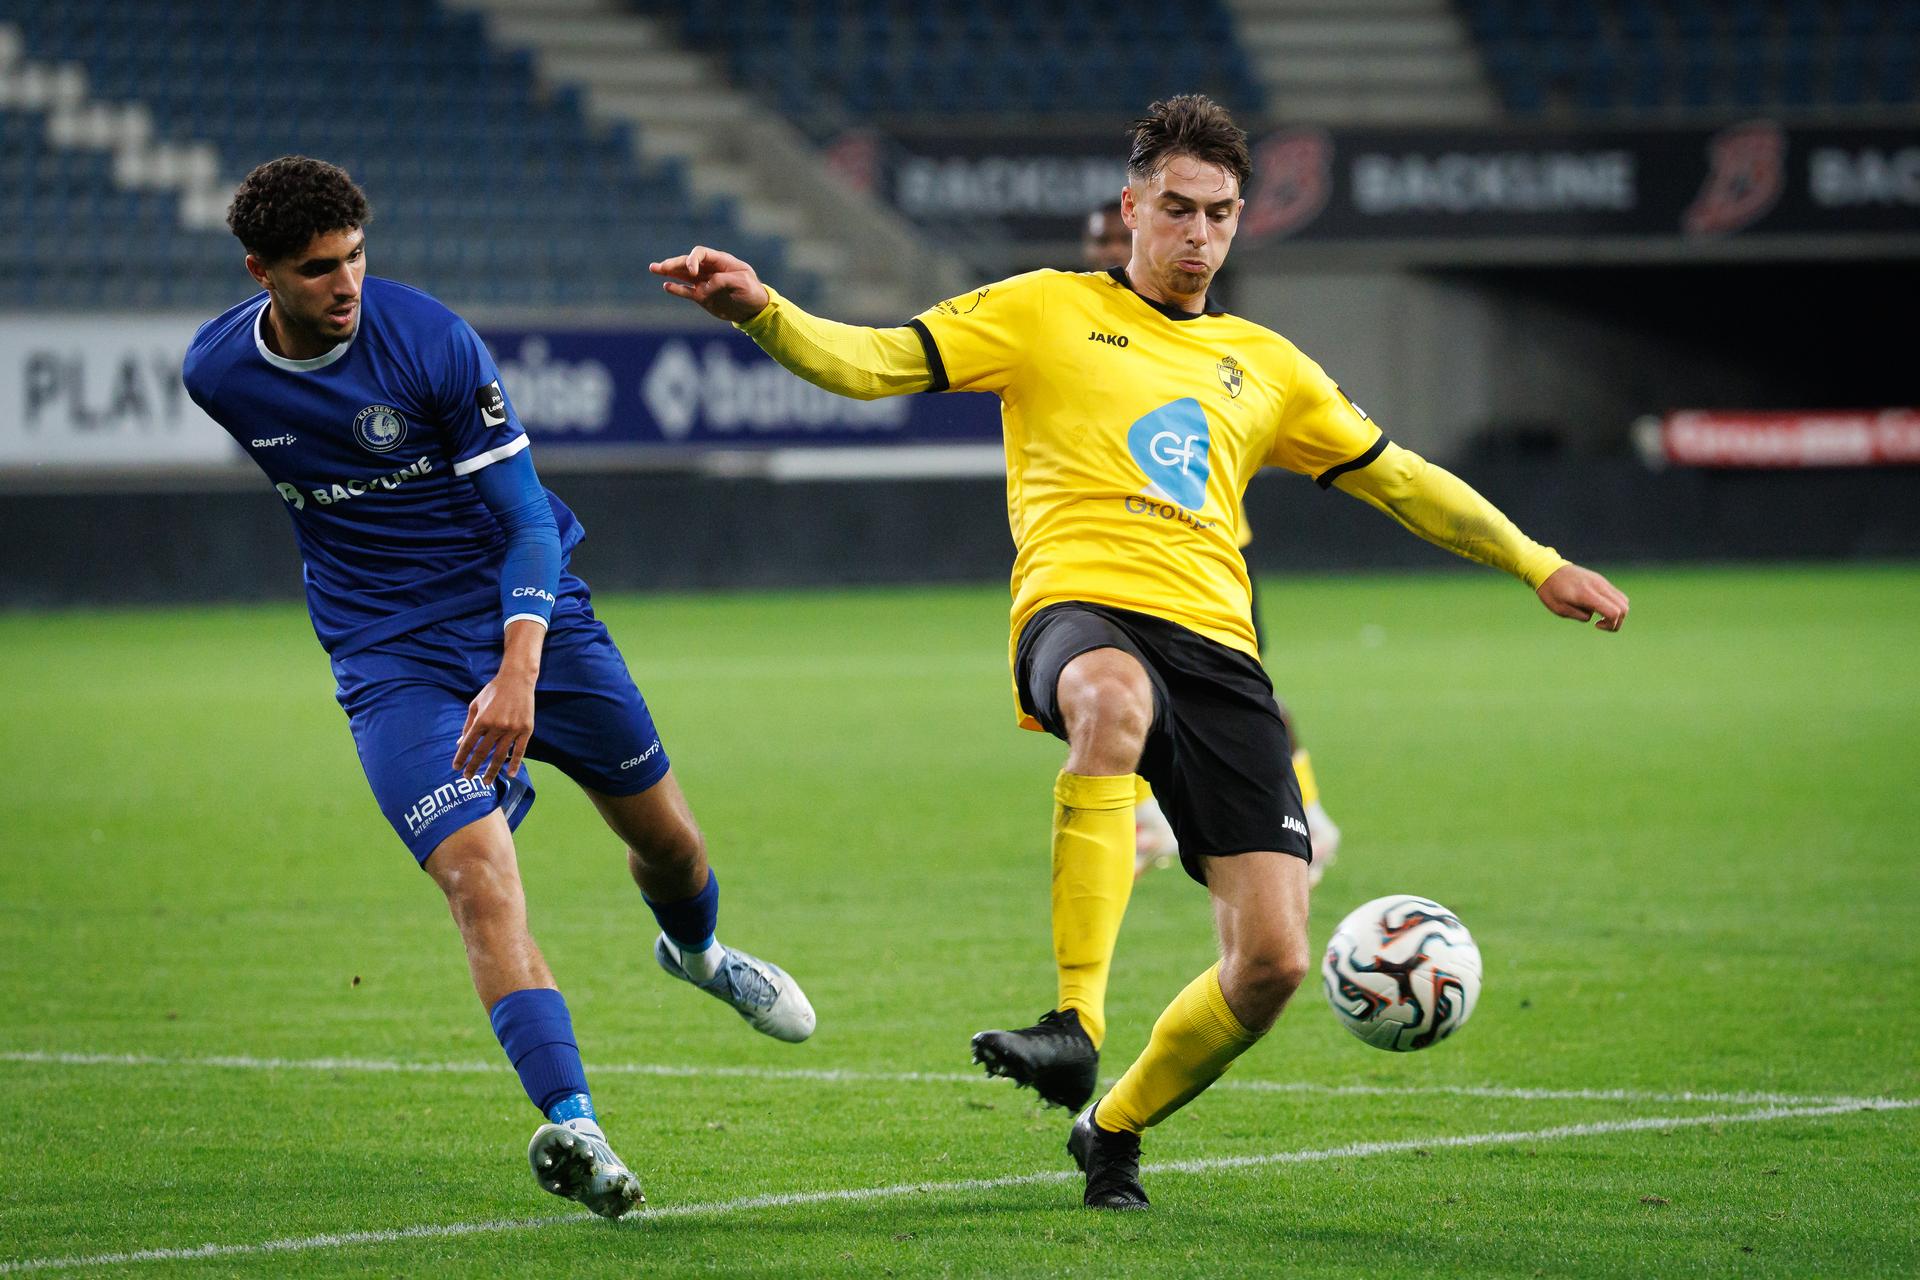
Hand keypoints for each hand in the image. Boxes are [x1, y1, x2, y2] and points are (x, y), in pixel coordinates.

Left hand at [453, 665, 536, 785]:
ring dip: (492, 770)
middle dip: (474, 767)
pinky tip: (511, 774)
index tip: (456, 768)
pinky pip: (520, 750)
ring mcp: (512, 729)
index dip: (461, 757)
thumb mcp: (476, 704)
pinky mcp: (526, 730)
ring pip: (500, 755)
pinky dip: (515, 763)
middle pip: (482, 752)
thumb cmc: (494, 691)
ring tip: (485, 782)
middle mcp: (496, 726)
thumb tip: (459, 743)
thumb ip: (468, 724)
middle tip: (468, 778)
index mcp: (482, 719)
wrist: (517, 679)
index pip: (468, 743)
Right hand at [648, 246, 770, 323]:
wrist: (754, 309)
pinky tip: (666, 286)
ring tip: (654, 268)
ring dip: (669, 271)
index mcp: (720, 261)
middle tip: (659, 266)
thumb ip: (723, 280)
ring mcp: (704, 282)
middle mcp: (709, 269)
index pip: (700, 253)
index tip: (691, 272)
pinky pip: (687, 291)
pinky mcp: (702, 296)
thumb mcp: (743, 282)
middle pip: (687, 262)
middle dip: (673, 263)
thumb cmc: (752, 291)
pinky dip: (677, 288)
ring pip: (683, 275)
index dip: (692, 260)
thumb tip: (704, 287)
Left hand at [1536, 563, 1629, 631]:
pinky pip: (1616, 594)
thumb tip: (1593, 617)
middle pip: (1624, 607)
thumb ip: (1579, 615)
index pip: (1613, 612)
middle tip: (1600, 625)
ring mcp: (1601, 581)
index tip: (1596, 625)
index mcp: (1586, 594)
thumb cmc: (1550, 591)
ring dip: (1617, 613)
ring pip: (1623, 600)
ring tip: (1601, 617)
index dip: (1610, 624)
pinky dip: (1614, 604)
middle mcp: (1598, 586)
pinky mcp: (1601, 580)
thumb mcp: (1560, 609)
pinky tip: (1598, 607)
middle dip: (1617, 621)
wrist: (1547, 569)